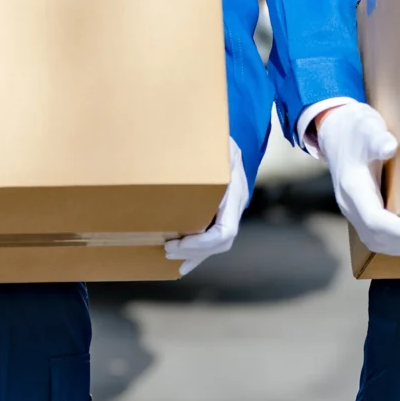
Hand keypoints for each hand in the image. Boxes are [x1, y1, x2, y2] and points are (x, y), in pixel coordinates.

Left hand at [164, 141, 249, 275]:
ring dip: (196, 255)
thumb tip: (163, 159)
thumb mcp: (210, 144)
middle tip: (167, 250)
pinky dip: (199, 251)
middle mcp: (236, 203)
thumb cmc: (215, 140)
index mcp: (235, 191)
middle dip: (195, 251)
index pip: (226, 230)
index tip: (179, 242)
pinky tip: (183, 261)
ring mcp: (231, 209)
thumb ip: (195, 155)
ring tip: (171, 260)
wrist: (228, 139)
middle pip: (222, 241)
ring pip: (218, 243)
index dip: (203, 243)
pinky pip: (214, 237)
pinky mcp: (222, 211)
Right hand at [315, 103, 399, 258]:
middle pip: (379, 238)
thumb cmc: (355, 129)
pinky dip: (399, 240)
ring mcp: (353, 211)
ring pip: (378, 242)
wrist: (336, 131)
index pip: (376, 221)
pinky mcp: (360, 212)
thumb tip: (389, 147)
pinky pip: (378, 236)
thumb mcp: (367, 127)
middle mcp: (350, 206)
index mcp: (353, 188)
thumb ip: (377, 137)